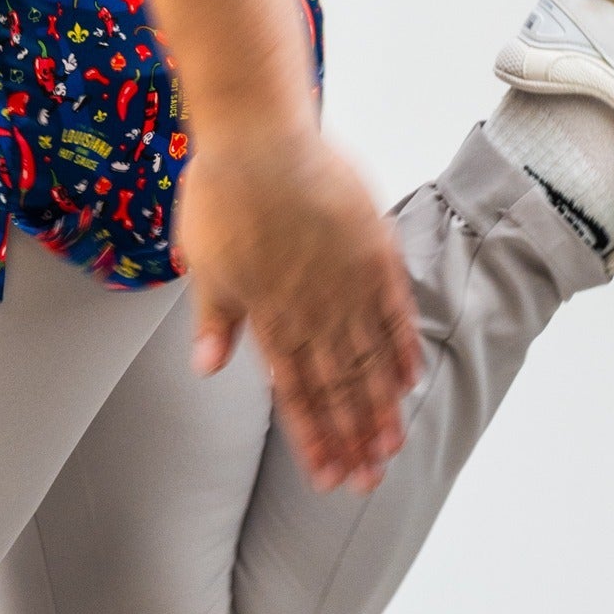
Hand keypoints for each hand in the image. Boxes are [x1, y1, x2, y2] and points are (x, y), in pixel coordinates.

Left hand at [175, 124, 423, 492]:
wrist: (259, 132)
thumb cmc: (222, 190)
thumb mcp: (204, 261)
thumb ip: (214, 319)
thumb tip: (207, 368)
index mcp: (270, 315)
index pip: (295, 393)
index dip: (313, 438)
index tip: (326, 476)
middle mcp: (313, 307)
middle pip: (339, 386)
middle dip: (352, 438)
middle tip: (368, 481)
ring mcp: (348, 280)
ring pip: (370, 358)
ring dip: (381, 407)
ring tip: (392, 447)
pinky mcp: (373, 249)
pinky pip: (394, 309)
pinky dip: (402, 347)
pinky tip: (410, 379)